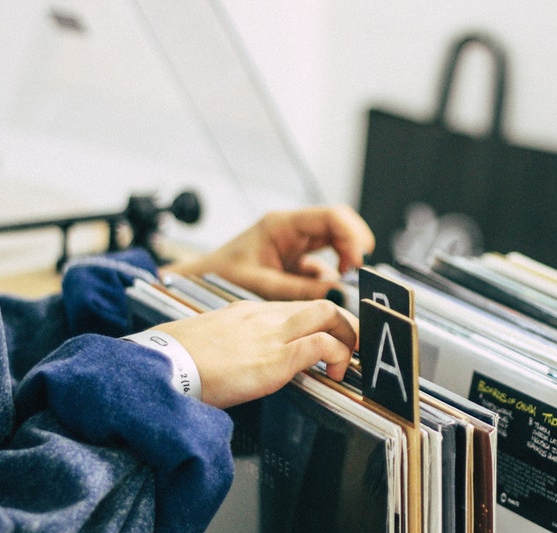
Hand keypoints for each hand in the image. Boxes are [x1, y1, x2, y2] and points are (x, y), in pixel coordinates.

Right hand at [156, 298, 357, 407]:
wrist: (159, 367)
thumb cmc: (173, 361)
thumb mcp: (207, 344)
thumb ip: (230, 346)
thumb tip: (236, 362)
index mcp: (245, 312)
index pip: (295, 307)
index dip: (318, 323)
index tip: (326, 339)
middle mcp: (262, 316)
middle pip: (321, 304)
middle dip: (345, 325)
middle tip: (349, 348)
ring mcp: (271, 334)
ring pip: (329, 315)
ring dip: (347, 338)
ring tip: (346, 362)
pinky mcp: (275, 358)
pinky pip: (320, 346)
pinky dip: (336, 357)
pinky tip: (333, 374)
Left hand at [161, 205, 374, 300]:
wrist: (196, 283)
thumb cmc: (219, 277)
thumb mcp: (261, 284)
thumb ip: (299, 289)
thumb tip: (336, 292)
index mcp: (282, 225)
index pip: (331, 216)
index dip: (353, 234)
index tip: (360, 259)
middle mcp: (292, 230)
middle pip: (339, 226)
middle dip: (354, 247)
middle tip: (358, 273)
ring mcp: (295, 245)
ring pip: (335, 245)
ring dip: (344, 263)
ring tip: (343, 285)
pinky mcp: (294, 262)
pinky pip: (323, 265)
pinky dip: (330, 279)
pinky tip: (325, 293)